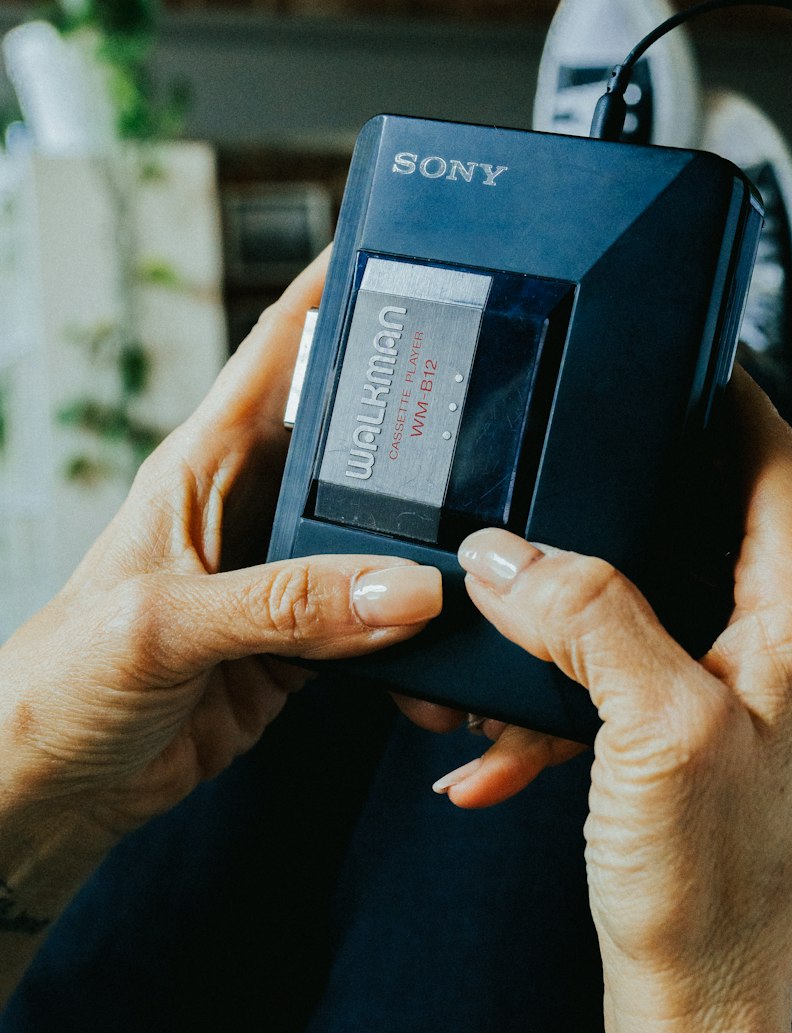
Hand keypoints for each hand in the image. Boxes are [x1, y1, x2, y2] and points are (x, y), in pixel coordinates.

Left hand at [0, 251, 441, 855]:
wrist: (53, 785)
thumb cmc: (62, 679)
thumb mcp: (168, 625)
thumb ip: (290, 604)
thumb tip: (409, 586)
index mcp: (203, 462)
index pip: (278, 348)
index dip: (335, 289)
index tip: (402, 248)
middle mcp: (249, 505)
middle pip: (352, 438)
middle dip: (418, 420)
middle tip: (497, 404)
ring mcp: (282, 574)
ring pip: (379, 533)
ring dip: (428, 540)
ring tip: (490, 533)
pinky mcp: (303, 641)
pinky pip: (379, 619)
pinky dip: (417, 631)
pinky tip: (449, 636)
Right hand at [438, 369, 791, 1032]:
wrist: (702, 1000)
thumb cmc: (709, 884)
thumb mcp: (648, 729)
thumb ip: (584, 614)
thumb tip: (509, 552)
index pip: (774, 461)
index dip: (725, 392)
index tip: (674, 349)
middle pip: (710, 517)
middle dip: (625, 498)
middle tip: (561, 462)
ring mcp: (756, 687)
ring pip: (658, 595)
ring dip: (576, 611)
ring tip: (505, 624)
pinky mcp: (712, 728)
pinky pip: (635, 669)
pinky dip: (572, 688)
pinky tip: (504, 736)